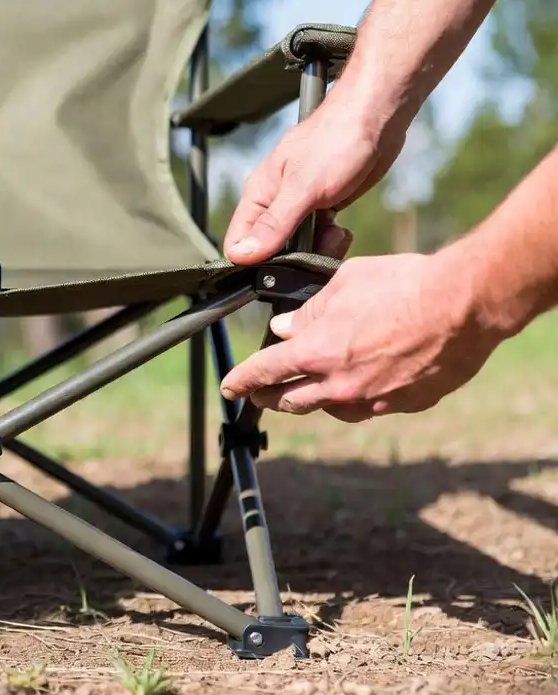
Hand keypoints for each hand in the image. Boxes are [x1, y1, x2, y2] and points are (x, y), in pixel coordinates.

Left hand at [219, 252, 505, 421]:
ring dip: (313, 399)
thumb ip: (308, 311)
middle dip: (269, 397)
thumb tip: (284, 328)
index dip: (241, 381)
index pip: (264, 372)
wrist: (465, 306)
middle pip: (291, 401)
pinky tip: (359, 384)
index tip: (229, 388)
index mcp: (317, 353)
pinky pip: (369, 407)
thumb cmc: (404, 286)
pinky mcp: (404, 404)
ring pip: (330, 409)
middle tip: (258, 395)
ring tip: (306, 390)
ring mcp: (373, 400)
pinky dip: (355, 397)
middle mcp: (339, 385)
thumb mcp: (343, 285)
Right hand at [224, 94, 407, 263]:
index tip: (276, 272)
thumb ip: (273, 224)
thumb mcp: (303, 188)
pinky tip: (342, 229)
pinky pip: (318, 238)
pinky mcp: (323, 208)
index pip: (239, 241)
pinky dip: (331, 240)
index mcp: (259, 194)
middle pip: (269, 249)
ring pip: (297, 247)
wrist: (378, 118)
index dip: (251, 262)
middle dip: (292, 259)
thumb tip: (241, 256)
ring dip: (316, 250)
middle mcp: (275, 202)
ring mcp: (299, 206)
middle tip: (315, 250)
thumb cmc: (336, 140)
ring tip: (333, 233)